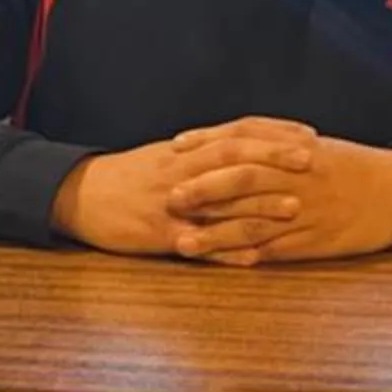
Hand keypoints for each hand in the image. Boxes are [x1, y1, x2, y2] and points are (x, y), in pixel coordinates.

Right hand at [49, 118, 316, 258]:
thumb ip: (206, 153)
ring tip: (294, 208)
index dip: (273, 133)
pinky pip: (197, 244)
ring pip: (221, 203)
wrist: (79, 195)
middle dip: (274, 159)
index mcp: (186, 151)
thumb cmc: (129, 177)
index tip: (308, 134)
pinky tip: (254, 258)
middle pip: (234, 159)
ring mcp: (172, 205)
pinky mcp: (159, 236)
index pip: (237, 133)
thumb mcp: (167, 155)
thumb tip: (248, 147)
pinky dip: (226, 251)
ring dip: (259, 206)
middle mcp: (183, 173)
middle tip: (312, 161)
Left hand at [165, 124, 391, 265]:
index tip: (174, 148)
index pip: (242, 142)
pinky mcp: (314, 242)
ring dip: (214, 234)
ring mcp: (305, 212)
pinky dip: (246, 257)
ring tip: (182, 243)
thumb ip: (273, 143)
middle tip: (171, 198)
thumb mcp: (313, 145)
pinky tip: (221, 263)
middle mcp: (296, 178)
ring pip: (252, 223)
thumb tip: (229, 141)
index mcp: (294, 149)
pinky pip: (275, 251)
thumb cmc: (352, 166)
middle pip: (242, 181)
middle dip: (203, 190)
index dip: (206, 144)